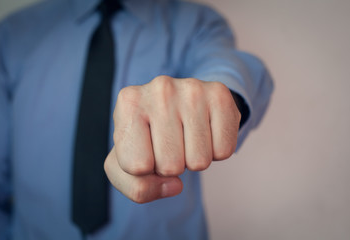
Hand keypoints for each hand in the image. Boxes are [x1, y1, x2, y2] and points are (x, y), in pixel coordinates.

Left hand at [104, 75, 240, 202]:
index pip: (137, 167)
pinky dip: (215, 151)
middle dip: (170, 166)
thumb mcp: (126, 164)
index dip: (144, 170)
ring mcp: (192, 89)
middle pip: (170, 166)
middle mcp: (159, 89)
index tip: (146, 149)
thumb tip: (175, 185)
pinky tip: (204, 132)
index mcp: (129, 103)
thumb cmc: (147, 136)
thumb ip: (138, 188)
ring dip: (193, 159)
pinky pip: (223, 150)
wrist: (177, 104)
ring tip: (186, 137)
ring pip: (199, 161)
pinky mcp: (219, 95)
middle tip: (169, 144)